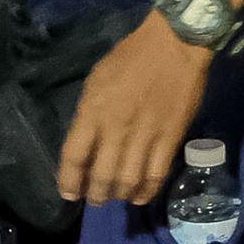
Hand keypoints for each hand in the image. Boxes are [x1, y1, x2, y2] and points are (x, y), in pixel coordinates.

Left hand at [58, 16, 215, 210]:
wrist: (174, 44)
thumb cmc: (130, 57)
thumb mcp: (96, 80)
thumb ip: (89, 113)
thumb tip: (87, 142)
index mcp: (93, 110)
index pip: (74, 155)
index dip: (69, 180)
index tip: (68, 193)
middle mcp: (117, 127)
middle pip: (101, 174)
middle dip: (95, 194)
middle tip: (95, 199)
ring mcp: (145, 134)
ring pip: (128, 179)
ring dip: (119, 195)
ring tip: (116, 197)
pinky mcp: (170, 137)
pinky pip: (156, 173)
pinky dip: (147, 190)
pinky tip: (140, 197)